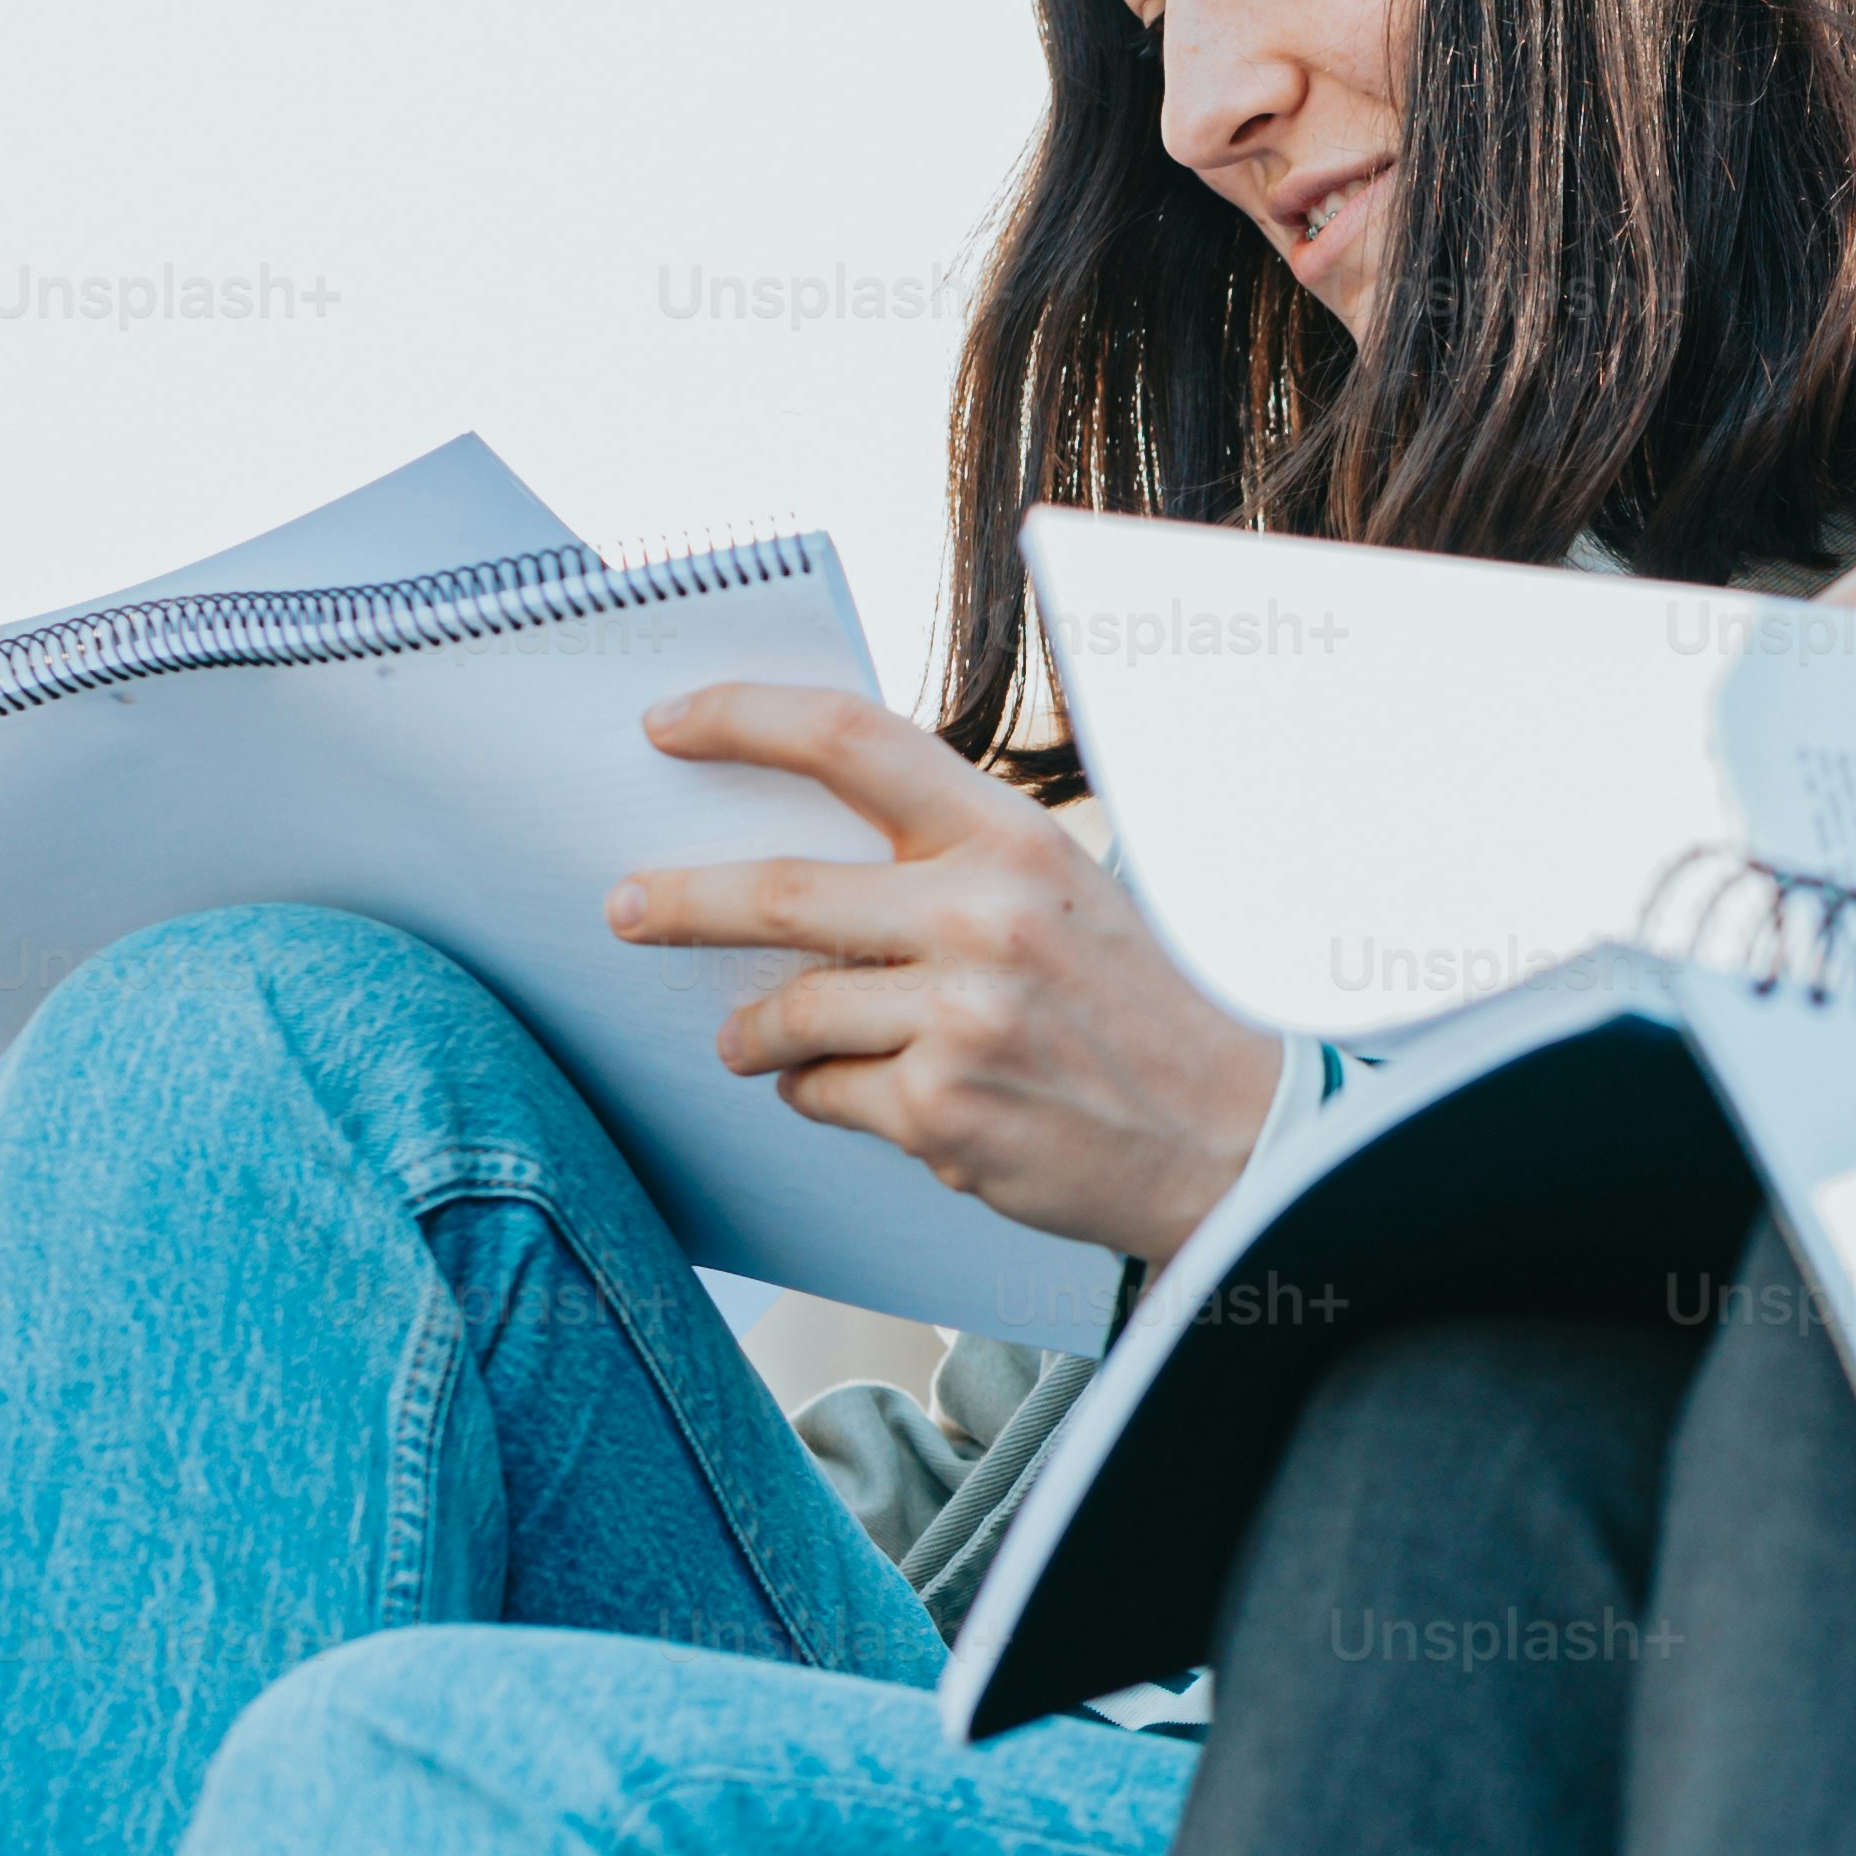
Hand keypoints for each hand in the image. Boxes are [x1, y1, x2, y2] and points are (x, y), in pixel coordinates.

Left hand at [611, 687, 1298, 1262]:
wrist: (1230, 1136)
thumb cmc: (1135, 1009)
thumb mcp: (1061, 894)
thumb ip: (947, 864)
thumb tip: (796, 864)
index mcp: (1014, 839)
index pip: (855, 741)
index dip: (746, 719)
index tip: (669, 724)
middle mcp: (986, 917)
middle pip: (779, 891)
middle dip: (676, 903)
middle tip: (625, 909)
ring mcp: (961, 1020)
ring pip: (787, 1013)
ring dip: (748, 1032)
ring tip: (744, 1041)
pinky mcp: (940, 1114)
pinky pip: (822, 1094)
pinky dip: (818, 1096)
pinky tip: (858, 1095)